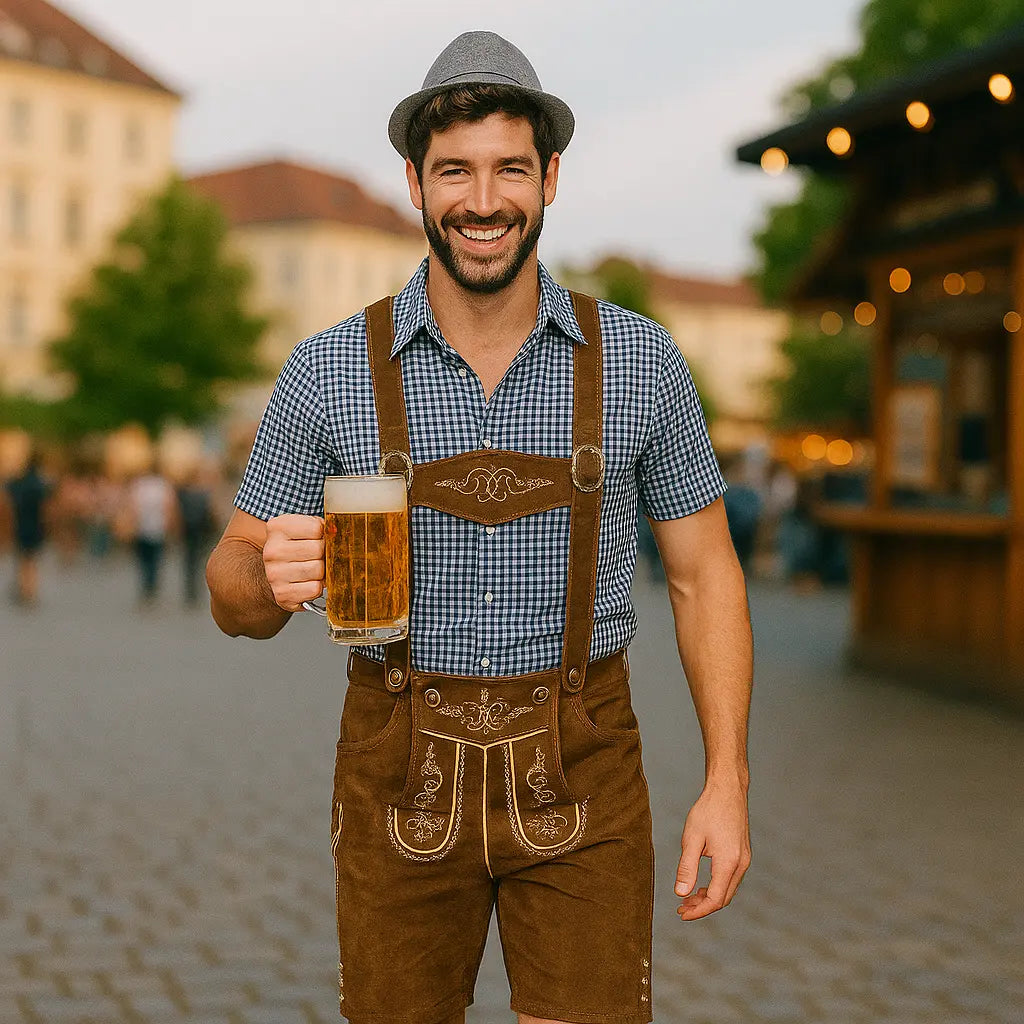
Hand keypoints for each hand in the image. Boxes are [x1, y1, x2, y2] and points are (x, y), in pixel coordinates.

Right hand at [262, 514, 324, 611]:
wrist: (277, 573)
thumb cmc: (296, 548)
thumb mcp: (305, 529)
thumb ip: (322, 527)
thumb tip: (338, 533)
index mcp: (278, 527)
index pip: (316, 528)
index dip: (323, 535)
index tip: (316, 539)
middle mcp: (272, 550)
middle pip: (318, 549)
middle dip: (322, 554)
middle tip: (315, 557)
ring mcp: (274, 574)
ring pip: (318, 570)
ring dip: (320, 572)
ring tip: (311, 570)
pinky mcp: (282, 594)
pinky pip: (314, 589)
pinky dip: (316, 587)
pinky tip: (307, 583)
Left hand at [674, 778, 750, 920]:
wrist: (727, 790)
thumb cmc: (708, 810)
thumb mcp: (692, 838)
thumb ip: (686, 868)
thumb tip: (680, 894)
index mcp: (729, 862)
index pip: (715, 899)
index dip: (698, 910)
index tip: (681, 914)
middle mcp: (741, 864)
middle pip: (723, 898)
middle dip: (702, 907)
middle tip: (681, 909)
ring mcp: (745, 859)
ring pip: (728, 889)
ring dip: (709, 897)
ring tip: (688, 898)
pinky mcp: (743, 854)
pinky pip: (730, 878)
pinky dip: (716, 886)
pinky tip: (701, 884)